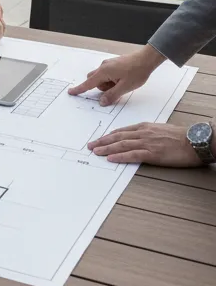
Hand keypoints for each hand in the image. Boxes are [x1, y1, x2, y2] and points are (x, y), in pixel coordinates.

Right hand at [68, 45, 166, 106]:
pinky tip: (124, 79)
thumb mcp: (125, 87)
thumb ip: (112, 95)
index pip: (89, 83)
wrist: (146, 59)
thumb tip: (102, 102)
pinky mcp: (113, 64)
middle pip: (94, 80)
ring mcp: (108, 64)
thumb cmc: (137, 72)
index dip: (80, 89)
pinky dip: (112, 79)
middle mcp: (103, 66)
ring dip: (108, 84)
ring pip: (102, 77)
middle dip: (101, 87)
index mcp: (104, 72)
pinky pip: (107, 74)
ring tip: (123, 83)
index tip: (71, 92)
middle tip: (116, 89)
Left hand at [87, 121, 204, 166]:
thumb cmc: (181, 136)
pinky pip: (132, 155)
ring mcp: (146, 143)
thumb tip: (139, 138)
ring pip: (121, 145)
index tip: (99, 139)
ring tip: (95, 151)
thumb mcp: (160, 130)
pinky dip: (119, 156)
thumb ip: (148, 133)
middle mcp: (142, 133)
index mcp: (144, 127)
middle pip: (117, 137)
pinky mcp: (152, 153)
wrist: (195, 140)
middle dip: (102, 141)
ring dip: (106, 148)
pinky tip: (110, 158)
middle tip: (90, 145)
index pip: (122, 131)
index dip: (109, 135)